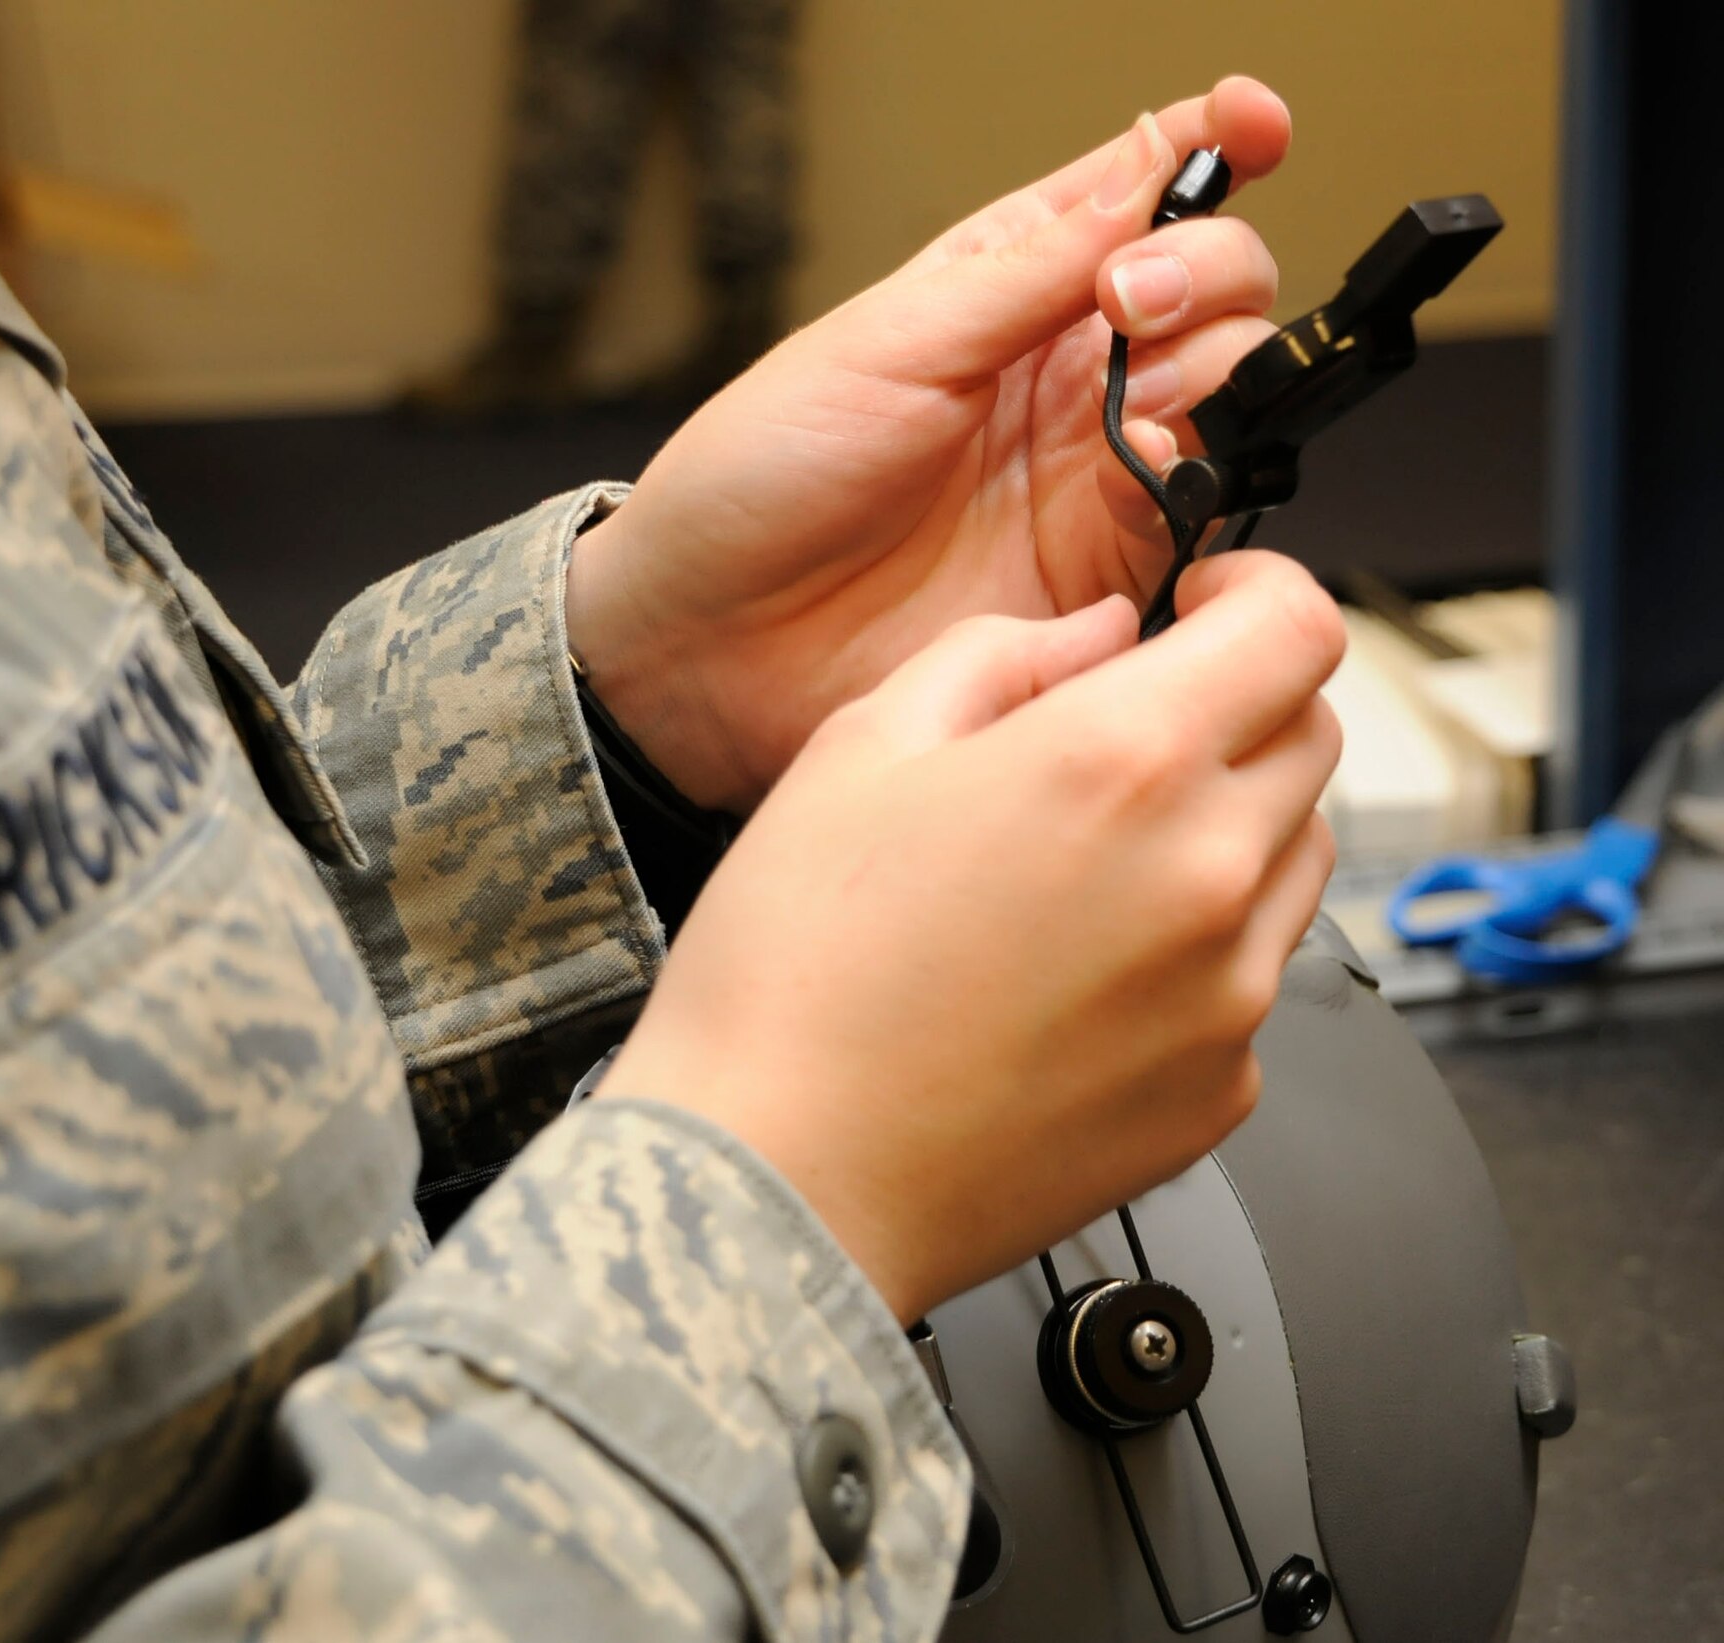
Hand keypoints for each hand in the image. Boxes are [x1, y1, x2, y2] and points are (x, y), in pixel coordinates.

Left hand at [566, 77, 1292, 811]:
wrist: (710, 639)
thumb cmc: (761, 478)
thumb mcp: (887, 343)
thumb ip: (1030, 268)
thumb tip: (1151, 166)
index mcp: (1007, 291)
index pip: (1144, 194)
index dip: (1214, 148)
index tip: (1253, 127)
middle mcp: (1064, 377)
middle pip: (1218, 290)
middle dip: (1207, 270)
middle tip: (1129, 299)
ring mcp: (1090, 473)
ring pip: (1228, 391)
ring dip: (1209, 366)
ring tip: (1130, 385)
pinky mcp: (1100, 573)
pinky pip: (1198, 512)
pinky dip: (1192, 475)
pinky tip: (1139, 464)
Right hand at [595, 552, 1343, 1323]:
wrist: (780, 1178)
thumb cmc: (793, 980)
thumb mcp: (860, 749)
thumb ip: (999, 657)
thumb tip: (1091, 636)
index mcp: (1120, 764)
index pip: (1299, 630)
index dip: (1263, 594)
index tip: (1214, 608)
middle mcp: (1204, 877)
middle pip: (1311, 738)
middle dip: (1239, 704)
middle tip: (1133, 728)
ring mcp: (1226, 999)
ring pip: (1294, 858)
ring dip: (1226, 824)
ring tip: (1088, 863)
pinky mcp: (1218, 1094)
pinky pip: (1251, 979)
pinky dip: (1197, 948)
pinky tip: (1078, 972)